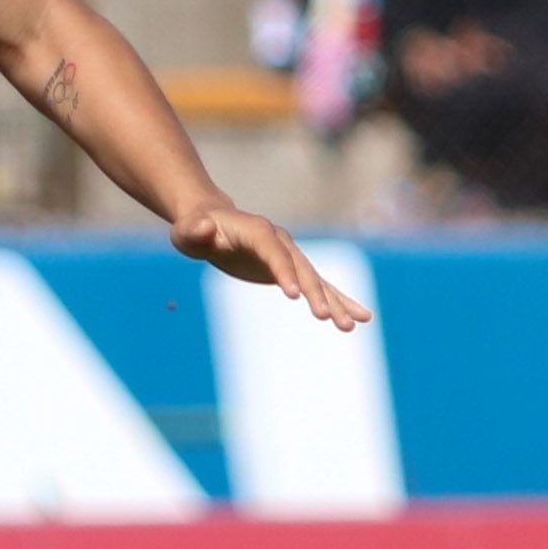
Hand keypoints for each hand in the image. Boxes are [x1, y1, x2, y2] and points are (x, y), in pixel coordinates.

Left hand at [170, 205, 370, 330]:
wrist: (209, 223)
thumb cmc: (195, 228)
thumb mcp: (187, 230)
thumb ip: (195, 230)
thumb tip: (203, 227)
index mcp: (257, 231)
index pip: (274, 253)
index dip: (284, 272)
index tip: (295, 295)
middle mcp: (280, 241)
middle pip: (301, 268)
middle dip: (314, 292)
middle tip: (326, 317)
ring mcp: (289, 255)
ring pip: (316, 280)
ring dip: (334, 302)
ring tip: (351, 325)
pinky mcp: (291, 269)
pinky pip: (319, 286)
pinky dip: (338, 300)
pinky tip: (359, 318)